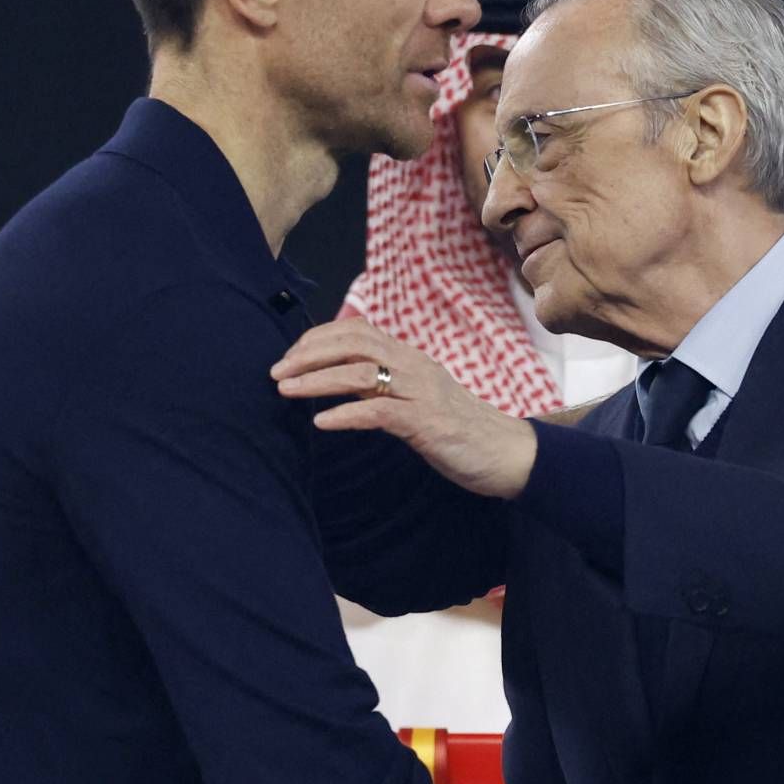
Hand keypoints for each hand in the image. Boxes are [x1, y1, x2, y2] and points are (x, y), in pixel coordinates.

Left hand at [272, 318, 538, 497]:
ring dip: (316, 381)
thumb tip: (339, 381)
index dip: (317, 338)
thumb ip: (383, 386)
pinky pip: (378, 412)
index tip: (289, 357)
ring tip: (286, 392)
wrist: (507, 452)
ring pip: (359, 374)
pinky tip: (321, 423)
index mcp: (409, 357)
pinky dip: (345, 415)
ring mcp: (421, 392)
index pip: (356, 330)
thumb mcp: (416, 398)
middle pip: (353, 343)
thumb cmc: (459, 428)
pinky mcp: (426, 423)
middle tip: (276, 373)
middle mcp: (414, 365)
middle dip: (308, 354)